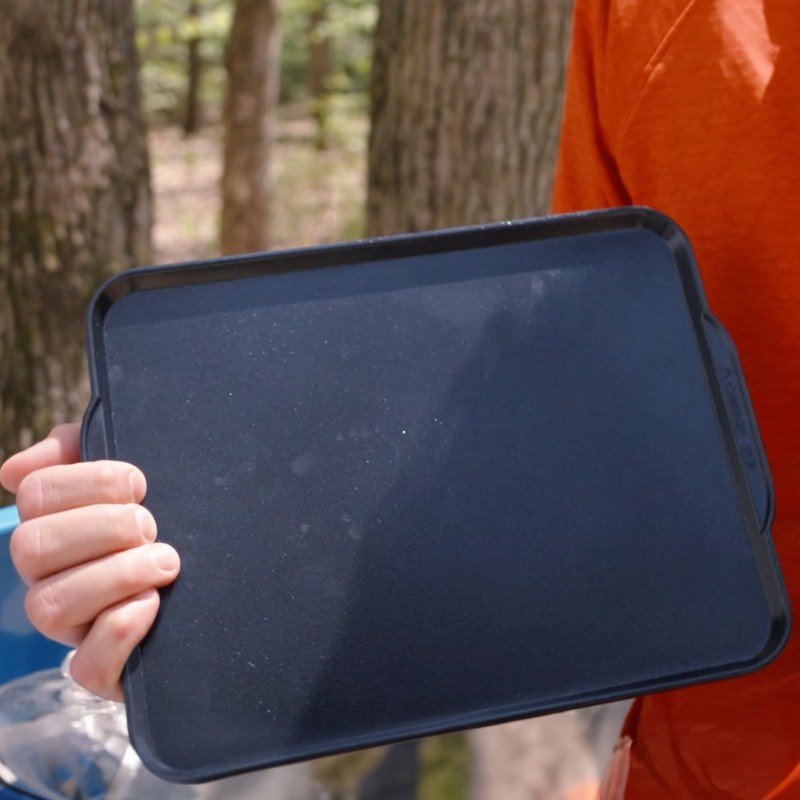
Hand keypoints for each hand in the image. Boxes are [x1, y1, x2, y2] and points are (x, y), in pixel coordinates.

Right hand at [0, 424, 179, 700]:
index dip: (88, 483)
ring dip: (115, 575)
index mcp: (57, 525)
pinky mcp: (107, 672)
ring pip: (49, 607)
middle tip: (151, 526)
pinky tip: (153, 605)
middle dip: (102, 528)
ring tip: (166, 561)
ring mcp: (76, 628)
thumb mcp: (134, 474)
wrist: (232, 577)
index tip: (139, 484)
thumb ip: (79, 448)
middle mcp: (53, 577)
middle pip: (31, 547)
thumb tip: (14, 470)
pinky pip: (86, 667)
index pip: (35, 494)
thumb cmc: (173, 513)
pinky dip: (119, 631)